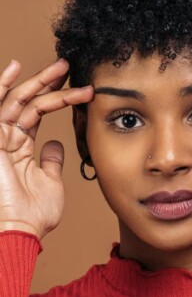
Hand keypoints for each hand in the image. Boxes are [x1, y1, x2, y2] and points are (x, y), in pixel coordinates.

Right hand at [0, 59, 93, 239]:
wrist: (20, 230)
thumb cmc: (34, 212)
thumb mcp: (50, 181)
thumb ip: (51, 160)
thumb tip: (56, 144)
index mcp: (22, 147)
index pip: (38, 114)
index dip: (57, 99)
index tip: (79, 89)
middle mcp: (9, 138)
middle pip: (30, 102)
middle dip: (50, 83)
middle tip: (70, 68)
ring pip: (20, 100)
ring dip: (40, 81)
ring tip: (62, 67)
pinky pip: (0, 107)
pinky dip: (4, 86)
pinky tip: (16, 67)